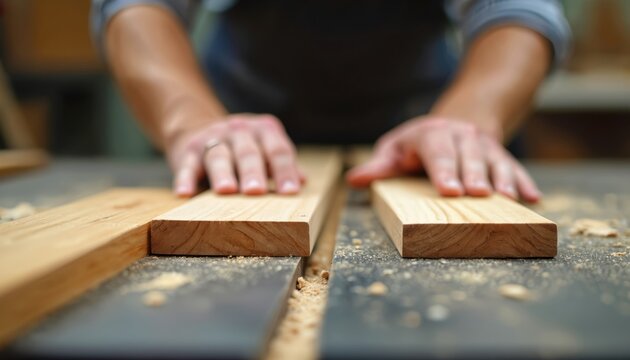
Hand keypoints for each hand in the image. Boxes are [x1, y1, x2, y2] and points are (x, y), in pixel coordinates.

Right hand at [167, 114, 302, 196]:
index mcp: (264, 131)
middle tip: (257, 192)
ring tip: (226, 191)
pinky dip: (185, 180)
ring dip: (223, 174)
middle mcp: (239, 130)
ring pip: (218, 156)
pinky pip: (187, 166)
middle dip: (253, 172)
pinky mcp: (188, 151)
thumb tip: (303, 182)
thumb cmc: (243, 148)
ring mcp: (212, 139)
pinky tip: (185, 194)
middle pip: (248, 152)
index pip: (278, 150)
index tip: (290, 192)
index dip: (285, 171)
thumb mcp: (265, 149)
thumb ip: (282, 165)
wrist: (197, 126)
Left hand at [346, 116, 540, 202]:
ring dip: (503, 180)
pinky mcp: (501, 156)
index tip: (450, 190)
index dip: (444, 170)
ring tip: (510, 199)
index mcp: (431, 134)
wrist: (453, 125)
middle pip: (469, 156)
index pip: (437, 150)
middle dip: (475, 175)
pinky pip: (515, 168)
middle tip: (480, 195)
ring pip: (495, 161)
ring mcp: (484, 145)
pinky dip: (524, 183)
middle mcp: (461, 136)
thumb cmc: (416, 146)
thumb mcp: (394, 150)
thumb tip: (353, 180)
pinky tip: (533, 200)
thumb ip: (378, 167)